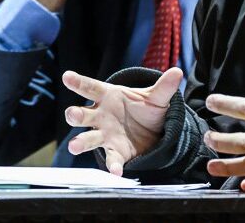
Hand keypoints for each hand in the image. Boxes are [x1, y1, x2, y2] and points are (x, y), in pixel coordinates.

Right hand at [62, 67, 183, 175]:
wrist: (151, 130)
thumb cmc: (145, 108)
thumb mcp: (156, 97)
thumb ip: (164, 87)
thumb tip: (177, 72)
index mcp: (108, 96)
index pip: (90, 87)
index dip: (78, 82)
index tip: (67, 76)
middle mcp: (101, 115)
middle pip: (83, 114)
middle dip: (75, 115)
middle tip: (72, 114)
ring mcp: (104, 134)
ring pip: (88, 138)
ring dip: (80, 142)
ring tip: (74, 146)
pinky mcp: (114, 151)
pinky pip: (111, 158)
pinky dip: (113, 165)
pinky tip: (116, 171)